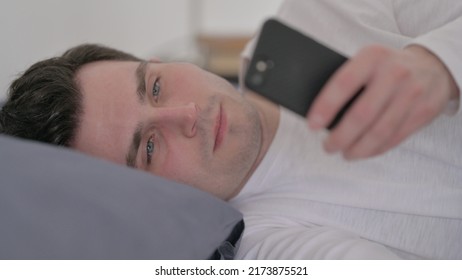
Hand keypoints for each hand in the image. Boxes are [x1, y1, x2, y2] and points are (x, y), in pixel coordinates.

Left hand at [307, 44, 458, 159]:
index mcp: (373, 56)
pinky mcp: (424, 111)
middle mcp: (394, 73)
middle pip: (362, 114)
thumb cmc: (386, 67)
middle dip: (341, 137)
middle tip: (327, 147)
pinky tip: (363, 152)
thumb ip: (348, 80)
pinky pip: (395, 138)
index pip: (343, 83)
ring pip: (380, 131)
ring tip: (344, 154)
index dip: (325, 107)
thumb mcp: (367, 61)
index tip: (312, 125)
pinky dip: (376, 149)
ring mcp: (412, 93)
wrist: (433, 66)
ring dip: (358, 148)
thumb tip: (320, 114)